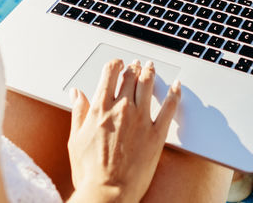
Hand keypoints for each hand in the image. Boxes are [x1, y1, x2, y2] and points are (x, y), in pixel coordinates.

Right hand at [67, 59, 180, 202]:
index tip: (118, 63)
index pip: (109, 74)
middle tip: (136, 64)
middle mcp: (122, 109)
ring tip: (151, 68)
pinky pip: (170, 107)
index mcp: (100, 108)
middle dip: (133, 67)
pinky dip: (174, 93)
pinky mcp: (157, 133)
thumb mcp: (75, 140)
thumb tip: (76, 93)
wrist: (108, 192)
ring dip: (150, 73)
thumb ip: (78, 112)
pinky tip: (177, 86)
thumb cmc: (89, 172)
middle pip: (130, 77)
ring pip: (148, 85)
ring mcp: (141, 119)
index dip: (115, 64)